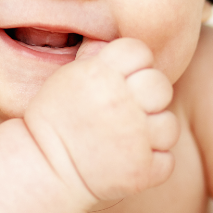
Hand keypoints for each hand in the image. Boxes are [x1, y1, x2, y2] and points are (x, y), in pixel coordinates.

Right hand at [23, 37, 179, 209]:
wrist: (44, 168)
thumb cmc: (55, 120)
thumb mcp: (68, 78)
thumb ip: (97, 59)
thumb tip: (112, 42)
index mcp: (100, 74)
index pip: (139, 51)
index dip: (134, 63)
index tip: (122, 78)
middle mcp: (121, 102)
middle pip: (160, 85)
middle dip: (148, 95)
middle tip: (130, 109)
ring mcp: (135, 138)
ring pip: (168, 124)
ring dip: (153, 132)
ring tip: (129, 137)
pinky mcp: (142, 170)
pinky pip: (166, 159)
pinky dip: (151, 162)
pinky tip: (129, 159)